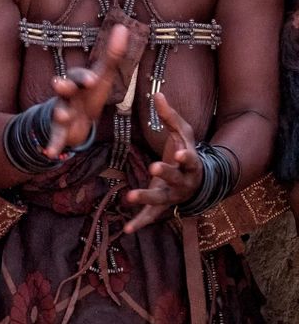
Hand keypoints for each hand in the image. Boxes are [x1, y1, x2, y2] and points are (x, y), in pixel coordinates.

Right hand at [44, 24, 128, 156]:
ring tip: (62, 116)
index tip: (92, 79)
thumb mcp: (102, 76)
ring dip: (59, 114)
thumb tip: (122, 27)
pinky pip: (55, 138)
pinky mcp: (60, 132)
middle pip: (63, 89)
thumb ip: (112, 55)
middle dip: (62, 86)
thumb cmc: (89, 95)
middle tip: (58, 83)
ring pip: (58, 112)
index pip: (79, 75)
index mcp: (78, 82)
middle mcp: (66, 95)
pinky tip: (50, 153)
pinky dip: (52, 145)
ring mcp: (61, 112)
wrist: (72, 119)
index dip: (83, 77)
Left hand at [124, 93, 201, 232]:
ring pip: (161, 199)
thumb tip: (158, 93)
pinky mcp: (162, 207)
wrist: (198, 182)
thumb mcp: (183, 134)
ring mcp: (174, 197)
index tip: (181, 152)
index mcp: (191, 163)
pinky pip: (151, 217)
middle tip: (154, 166)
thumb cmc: (187, 152)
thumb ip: (170, 116)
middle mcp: (184, 182)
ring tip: (129, 196)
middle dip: (166, 173)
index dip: (186, 156)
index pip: (191, 159)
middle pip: (176, 179)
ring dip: (146, 197)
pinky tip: (126, 230)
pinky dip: (140, 223)